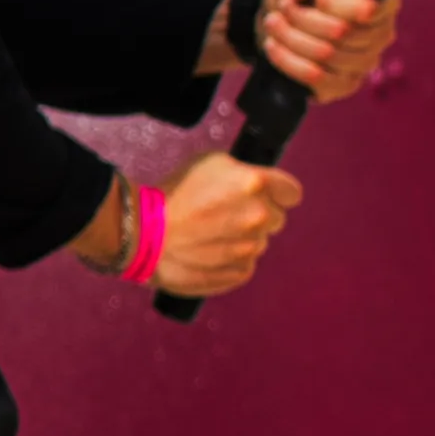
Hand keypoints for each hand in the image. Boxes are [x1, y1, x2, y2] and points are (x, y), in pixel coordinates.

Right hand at [138, 152, 302, 302]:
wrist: (143, 233)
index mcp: (255, 183)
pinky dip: (231, 261)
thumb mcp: (212, 163)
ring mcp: (251, 247)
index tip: (264, 196)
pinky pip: (246, 265)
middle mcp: (259, 216)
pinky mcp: (240, 272)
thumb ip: (245, 172)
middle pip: (277, 218)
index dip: (278, 193)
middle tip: (225, 214)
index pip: (292, 193)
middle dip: (257, 215)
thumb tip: (262, 183)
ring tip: (210, 233)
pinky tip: (208, 251)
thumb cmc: (174, 192)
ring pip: (259, 243)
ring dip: (242, 239)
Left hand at [249, 0, 393, 98]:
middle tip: (282, 5)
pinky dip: (288, 60)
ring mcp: (365, 63)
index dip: (334, 2)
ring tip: (273, 22)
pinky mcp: (344, 85)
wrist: (281, 15)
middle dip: (303, 18)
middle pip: (342, 32)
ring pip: (325, 54)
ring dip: (290, 37)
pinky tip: (274, 46)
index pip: (368, 9)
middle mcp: (382, 34)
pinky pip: (316, 78)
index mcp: (383, 1)